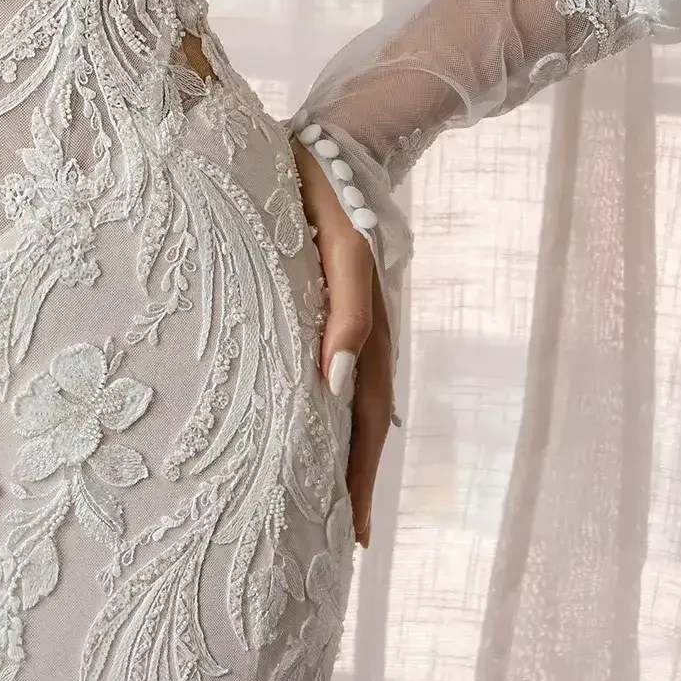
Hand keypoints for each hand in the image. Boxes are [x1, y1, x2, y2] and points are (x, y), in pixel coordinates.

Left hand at [288, 136, 393, 547]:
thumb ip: (346, 312)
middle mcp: (362, 336)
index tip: (349, 536)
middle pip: (360, 423)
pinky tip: (313, 424)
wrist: (331, 141)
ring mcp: (347, 320)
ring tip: (325, 499)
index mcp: (366, 333)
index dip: (357, 478)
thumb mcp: (343, 249)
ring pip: (349, 401)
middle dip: (350, 479)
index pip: (363, 422)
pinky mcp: (327, 300)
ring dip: (340, 450)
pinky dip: (329, 409)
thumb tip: (336, 383)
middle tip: (335, 539)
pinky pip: (335, 368)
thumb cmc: (330, 194)